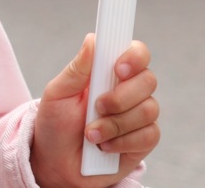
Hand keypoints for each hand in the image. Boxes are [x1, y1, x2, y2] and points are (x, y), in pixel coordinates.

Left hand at [31, 34, 159, 187]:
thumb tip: (92, 39)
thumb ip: (77, 68)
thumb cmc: (56, 124)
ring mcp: (139, 115)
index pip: (136, 52)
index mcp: (108, 71)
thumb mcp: (57, 94)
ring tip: (90, 133)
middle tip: (97, 106)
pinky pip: (148, 135)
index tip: (118, 68)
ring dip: (115, 123)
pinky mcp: (144, 140)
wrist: (57, 164)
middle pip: (148, 80)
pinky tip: (104, 146)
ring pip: (148, 109)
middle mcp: (129, 89)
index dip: (134, 56)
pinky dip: (121, 141)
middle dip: (120, 96)